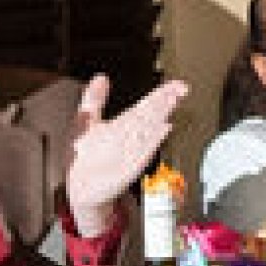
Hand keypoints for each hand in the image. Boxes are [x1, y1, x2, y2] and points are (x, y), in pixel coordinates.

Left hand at [65, 75, 190, 238]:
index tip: (176, 86)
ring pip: (147, 129)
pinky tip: (163, 129)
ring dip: (160, 115)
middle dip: (163, 101)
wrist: (83, 187)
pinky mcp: (128, 168)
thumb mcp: (86, 121)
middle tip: (181, 88)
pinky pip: (142, 151)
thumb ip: (94, 98)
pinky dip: (152, 140)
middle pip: (148, 115)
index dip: (160, 95)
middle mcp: (129, 138)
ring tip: (173, 102)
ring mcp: (130, 153)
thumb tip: (101, 78)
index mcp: (123, 126)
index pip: (145, 107)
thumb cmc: (87, 158)